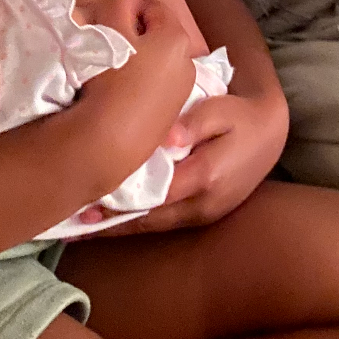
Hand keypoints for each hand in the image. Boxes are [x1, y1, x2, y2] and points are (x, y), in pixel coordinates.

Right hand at [71, 0, 197, 189]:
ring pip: (157, 68)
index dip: (128, 11)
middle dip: (135, 38)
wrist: (107, 140)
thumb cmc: (108, 75)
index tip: (108, 25)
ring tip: (109, 77)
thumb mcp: (109, 26)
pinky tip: (118, 102)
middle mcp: (188, 65)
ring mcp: (180, 96)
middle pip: (158, 39)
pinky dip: (139, 92)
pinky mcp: (169, 122)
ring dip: (138, 66)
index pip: (153, 9)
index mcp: (176, 38)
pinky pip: (154, 95)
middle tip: (106, 48)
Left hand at [93, 87, 288, 236]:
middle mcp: (201, 206)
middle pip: (146, 219)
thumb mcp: (221, 109)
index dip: (118, 200)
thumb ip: (194, 122)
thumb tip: (167, 137)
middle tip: (68, 220)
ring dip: (115, 228)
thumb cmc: (240, 115)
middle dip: (108, 223)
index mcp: (205, 177)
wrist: (270, 134)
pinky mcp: (199, 216)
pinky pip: (159, 223)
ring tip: (77, 227)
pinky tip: (106, 222)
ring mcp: (201, 215)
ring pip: (150, 226)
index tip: (85, 197)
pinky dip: (131, 223)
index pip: (153, 194)